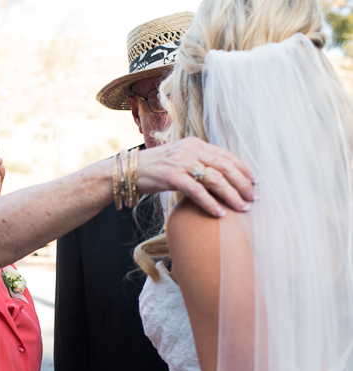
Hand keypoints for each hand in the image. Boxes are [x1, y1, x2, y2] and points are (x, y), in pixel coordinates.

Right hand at [136, 136, 255, 216]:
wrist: (129, 170)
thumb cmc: (154, 168)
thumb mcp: (178, 159)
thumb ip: (197, 162)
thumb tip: (217, 175)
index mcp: (195, 144)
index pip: (225, 155)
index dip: (242, 169)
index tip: (254, 182)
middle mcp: (190, 150)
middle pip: (225, 166)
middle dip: (242, 183)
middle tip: (253, 198)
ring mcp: (181, 162)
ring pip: (215, 179)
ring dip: (231, 195)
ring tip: (242, 208)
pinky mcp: (172, 177)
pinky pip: (197, 191)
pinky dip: (210, 203)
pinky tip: (220, 213)